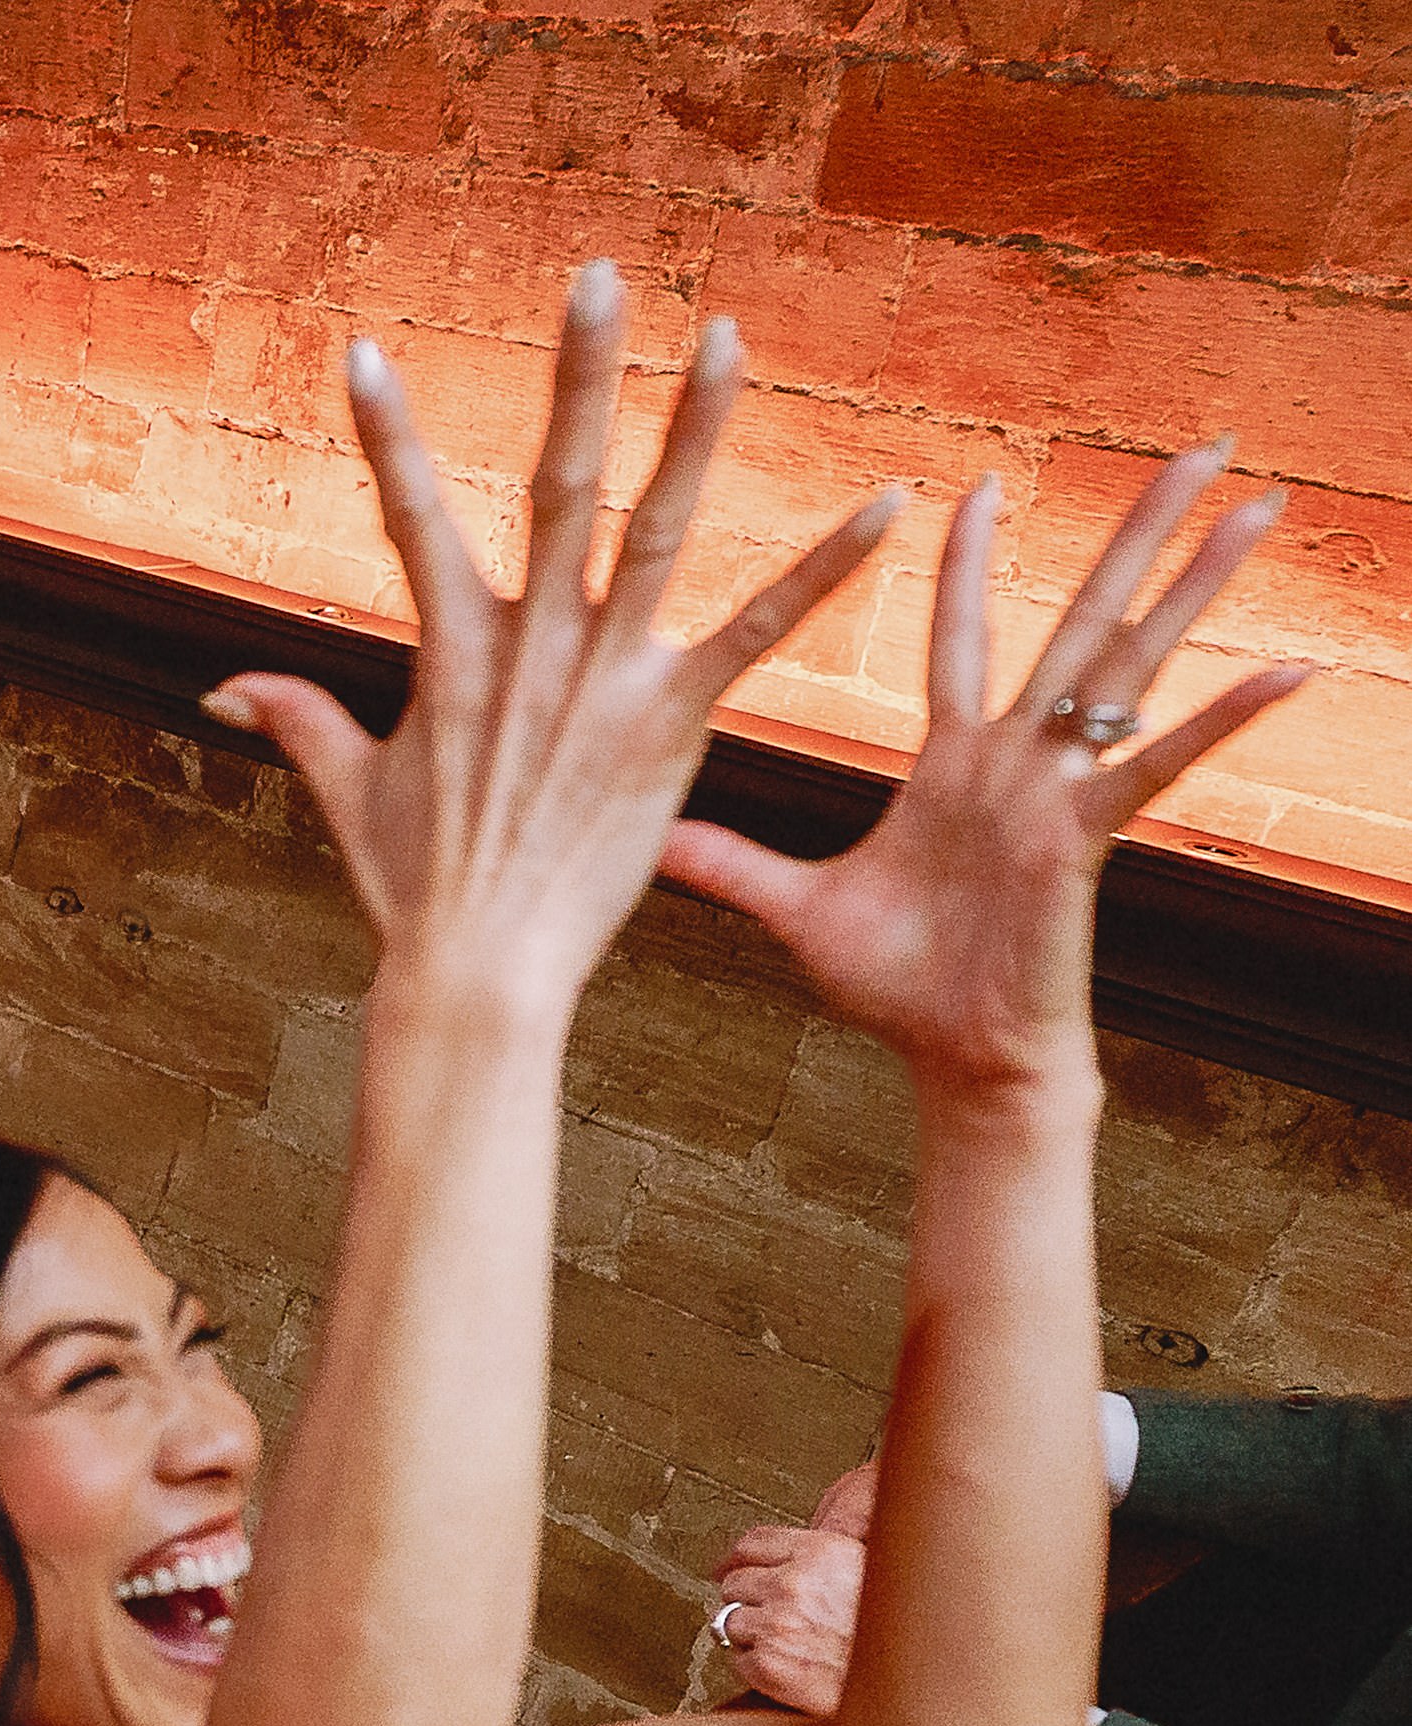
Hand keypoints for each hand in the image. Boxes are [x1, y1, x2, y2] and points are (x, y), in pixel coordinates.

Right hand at [207, 271, 896, 1011]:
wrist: (479, 969)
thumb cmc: (413, 886)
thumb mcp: (347, 790)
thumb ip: (297, 718)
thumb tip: (221, 690)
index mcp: (450, 649)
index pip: (408, 516)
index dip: (385, 434)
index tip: (367, 353)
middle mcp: (531, 641)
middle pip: (556, 479)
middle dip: (576, 374)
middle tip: (598, 277)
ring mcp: (604, 676)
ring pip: (657, 524)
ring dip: (696, 427)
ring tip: (726, 336)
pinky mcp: (672, 722)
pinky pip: (757, 631)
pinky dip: (823, 568)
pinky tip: (887, 504)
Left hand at [663, 451, 1304, 1099]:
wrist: (951, 1059)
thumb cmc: (894, 989)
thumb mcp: (797, 910)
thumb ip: (733, 864)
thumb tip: (652, 840)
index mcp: (951, 764)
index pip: (959, 635)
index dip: (966, 562)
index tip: (976, 482)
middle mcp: (1018, 760)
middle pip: (1079, 617)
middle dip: (1135, 533)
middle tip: (1198, 447)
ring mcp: (1060, 789)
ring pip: (1135, 664)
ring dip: (1196, 586)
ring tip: (1263, 507)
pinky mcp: (1088, 836)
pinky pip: (1164, 765)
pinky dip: (1226, 719)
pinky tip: (1292, 671)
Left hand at [710, 1460, 877, 1715]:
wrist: (914, 1682)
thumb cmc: (901, 1630)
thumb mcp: (872, 1569)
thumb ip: (825, 1558)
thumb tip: (787, 1558)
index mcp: (819, 1552)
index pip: (752, 1543)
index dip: (737, 1559)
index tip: (728, 1569)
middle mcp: (793, 1584)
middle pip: (735, 1583)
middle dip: (749, 1600)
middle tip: (775, 1619)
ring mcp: (776, 1625)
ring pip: (731, 1622)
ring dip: (752, 1635)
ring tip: (792, 1647)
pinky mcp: (768, 1665)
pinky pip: (740, 1660)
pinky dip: (757, 1667)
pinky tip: (790, 1668)